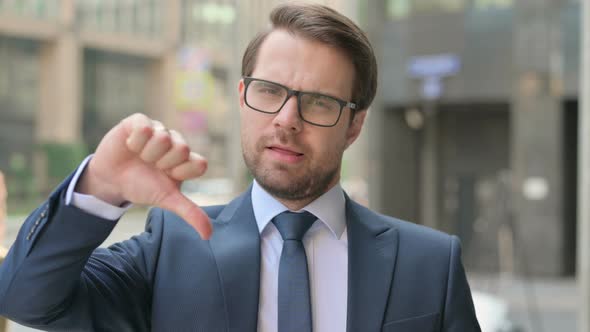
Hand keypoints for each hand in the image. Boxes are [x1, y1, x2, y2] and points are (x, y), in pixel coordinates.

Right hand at [76, 113, 210, 238]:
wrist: (111, 180)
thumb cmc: (142, 186)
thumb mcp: (167, 199)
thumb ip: (190, 212)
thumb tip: (208, 235)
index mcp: (186, 160)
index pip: (200, 163)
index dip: (182, 172)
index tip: (169, 177)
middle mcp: (176, 142)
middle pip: (182, 149)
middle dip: (163, 163)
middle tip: (152, 166)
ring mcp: (159, 130)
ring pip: (163, 138)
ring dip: (147, 154)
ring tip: (140, 157)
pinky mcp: (140, 121)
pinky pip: (145, 126)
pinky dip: (135, 141)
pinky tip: (131, 146)